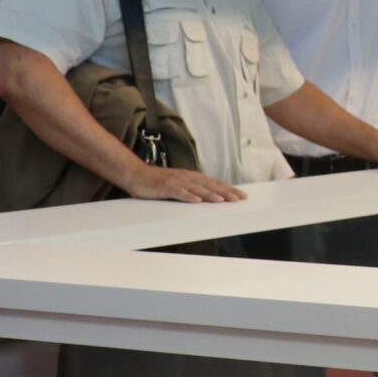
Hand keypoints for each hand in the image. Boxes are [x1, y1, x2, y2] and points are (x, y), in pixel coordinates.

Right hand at [121, 163, 244, 203]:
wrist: (135, 174)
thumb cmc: (157, 182)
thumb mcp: (178, 184)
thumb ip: (192, 189)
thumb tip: (208, 198)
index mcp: (191, 177)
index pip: (214, 183)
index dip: (228, 189)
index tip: (242, 195)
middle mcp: (187, 177)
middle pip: (210, 185)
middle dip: (226, 192)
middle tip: (239, 199)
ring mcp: (176, 181)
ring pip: (197, 188)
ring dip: (210, 194)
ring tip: (223, 201)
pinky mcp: (165, 187)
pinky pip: (178, 192)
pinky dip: (188, 196)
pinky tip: (197, 201)